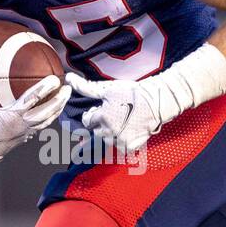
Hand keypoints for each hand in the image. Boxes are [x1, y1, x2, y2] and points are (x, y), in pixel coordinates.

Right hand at [0, 61, 69, 168]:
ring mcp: (25, 132)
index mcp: (11, 116)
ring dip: (57, 109)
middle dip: (60, 100)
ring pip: (47, 120)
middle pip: (47, 112)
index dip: (45, 88)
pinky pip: (42, 126)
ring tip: (65, 98)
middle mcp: (22, 125)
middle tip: (68, 88)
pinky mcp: (25, 137)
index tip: (55, 79)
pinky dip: (50, 117)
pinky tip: (53, 111)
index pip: (33, 99)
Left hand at [64, 70, 179, 153]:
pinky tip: (128, 130)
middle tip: (114, 115)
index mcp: (101, 118)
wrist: (157, 102)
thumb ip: (86, 88)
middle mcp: (108, 132)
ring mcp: (119, 141)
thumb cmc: (132, 93)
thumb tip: (69, 79)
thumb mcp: (108, 89)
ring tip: (122, 122)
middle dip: (101, 125)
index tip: (102, 110)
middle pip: (95, 133)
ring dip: (110, 134)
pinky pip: (119, 147)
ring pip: (107, 141)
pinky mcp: (129, 147)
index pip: (87, 121)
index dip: (93, 114)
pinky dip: (121, 141)